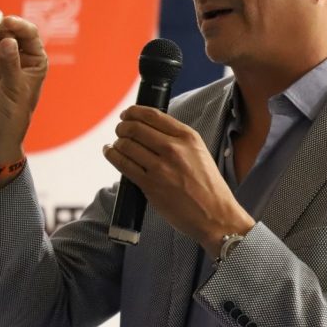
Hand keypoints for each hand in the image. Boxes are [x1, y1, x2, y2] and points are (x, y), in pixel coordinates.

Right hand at [0, 9, 47, 164]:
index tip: (9, 25)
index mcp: (34, 59)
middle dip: (4, 21)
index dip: (20, 24)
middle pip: (10, 24)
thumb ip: (10, 65)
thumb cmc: (11, 115)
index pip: (29, 33)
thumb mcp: (16, 91)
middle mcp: (14, 53)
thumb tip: (6, 41)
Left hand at [103, 106, 254, 254]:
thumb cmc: (208, 186)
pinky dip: (112, 155)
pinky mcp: (150, 185)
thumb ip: (177, 139)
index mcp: (188, 137)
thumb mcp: (199, 152)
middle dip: (123, 127)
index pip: (153, 115)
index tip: (127, 114)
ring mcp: (160, 167)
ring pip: (126, 145)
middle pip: (135, 128)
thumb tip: (149, 130)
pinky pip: (123, 164)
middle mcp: (174, 149)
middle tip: (120, 130)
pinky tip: (111, 153)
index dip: (134, 112)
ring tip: (115, 144)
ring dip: (116, 142)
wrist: (215, 215)